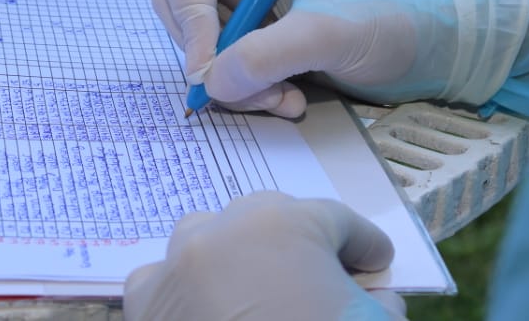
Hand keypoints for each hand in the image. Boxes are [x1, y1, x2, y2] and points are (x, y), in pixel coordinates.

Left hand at [123, 191, 405, 319]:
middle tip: (325, 277)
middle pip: (269, 218)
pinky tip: (208, 310)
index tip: (376, 264)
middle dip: (300, 244)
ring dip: (236, 253)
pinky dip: (187, 289)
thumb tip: (376, 297)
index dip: (363, 244)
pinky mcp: (148, 306)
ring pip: (209, 238)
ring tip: (261, 287)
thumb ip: (380, 302)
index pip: (335, 220)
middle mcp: (223, 232)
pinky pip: (165, 280)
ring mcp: (178, 268)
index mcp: (284, 225)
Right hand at [153, 0, 528, 116]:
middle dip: (213, 62)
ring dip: (239, 87)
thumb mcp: (329, 34)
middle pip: (187, 19)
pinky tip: (294, 103)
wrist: (442, 48)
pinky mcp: (273, 52)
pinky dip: (256, 96)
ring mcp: (260, 19)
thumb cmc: (392, 20)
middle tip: (254, 89)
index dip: (187, 21)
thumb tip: (210, 81)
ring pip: (211, 56)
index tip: (209, 68)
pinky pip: (238, 77)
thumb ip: (267, 54)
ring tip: (286, 100)